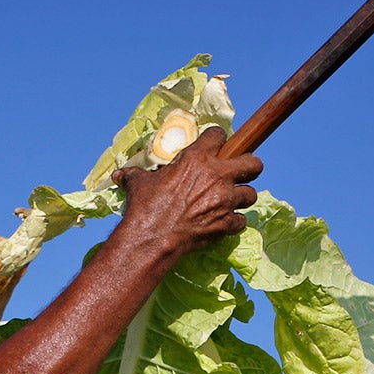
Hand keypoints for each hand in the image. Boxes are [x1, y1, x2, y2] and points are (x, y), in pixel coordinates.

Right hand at [111, 126, 261, 261]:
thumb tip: (119, 174)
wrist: (152, 237)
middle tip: (242, 173)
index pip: (219, 135)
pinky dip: (235, 223)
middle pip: (254, 164)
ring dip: (243, 198)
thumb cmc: (145, 206)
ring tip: (232, 201)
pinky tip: (225, 224)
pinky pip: (242, 221)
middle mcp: (217, 176)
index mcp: (197, 158)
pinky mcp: (226, 224)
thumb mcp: (138, 183)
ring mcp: (225, 201)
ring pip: (251, 194)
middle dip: (250, 167)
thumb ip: (135, 175)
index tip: (216, 147)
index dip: (218, 140)